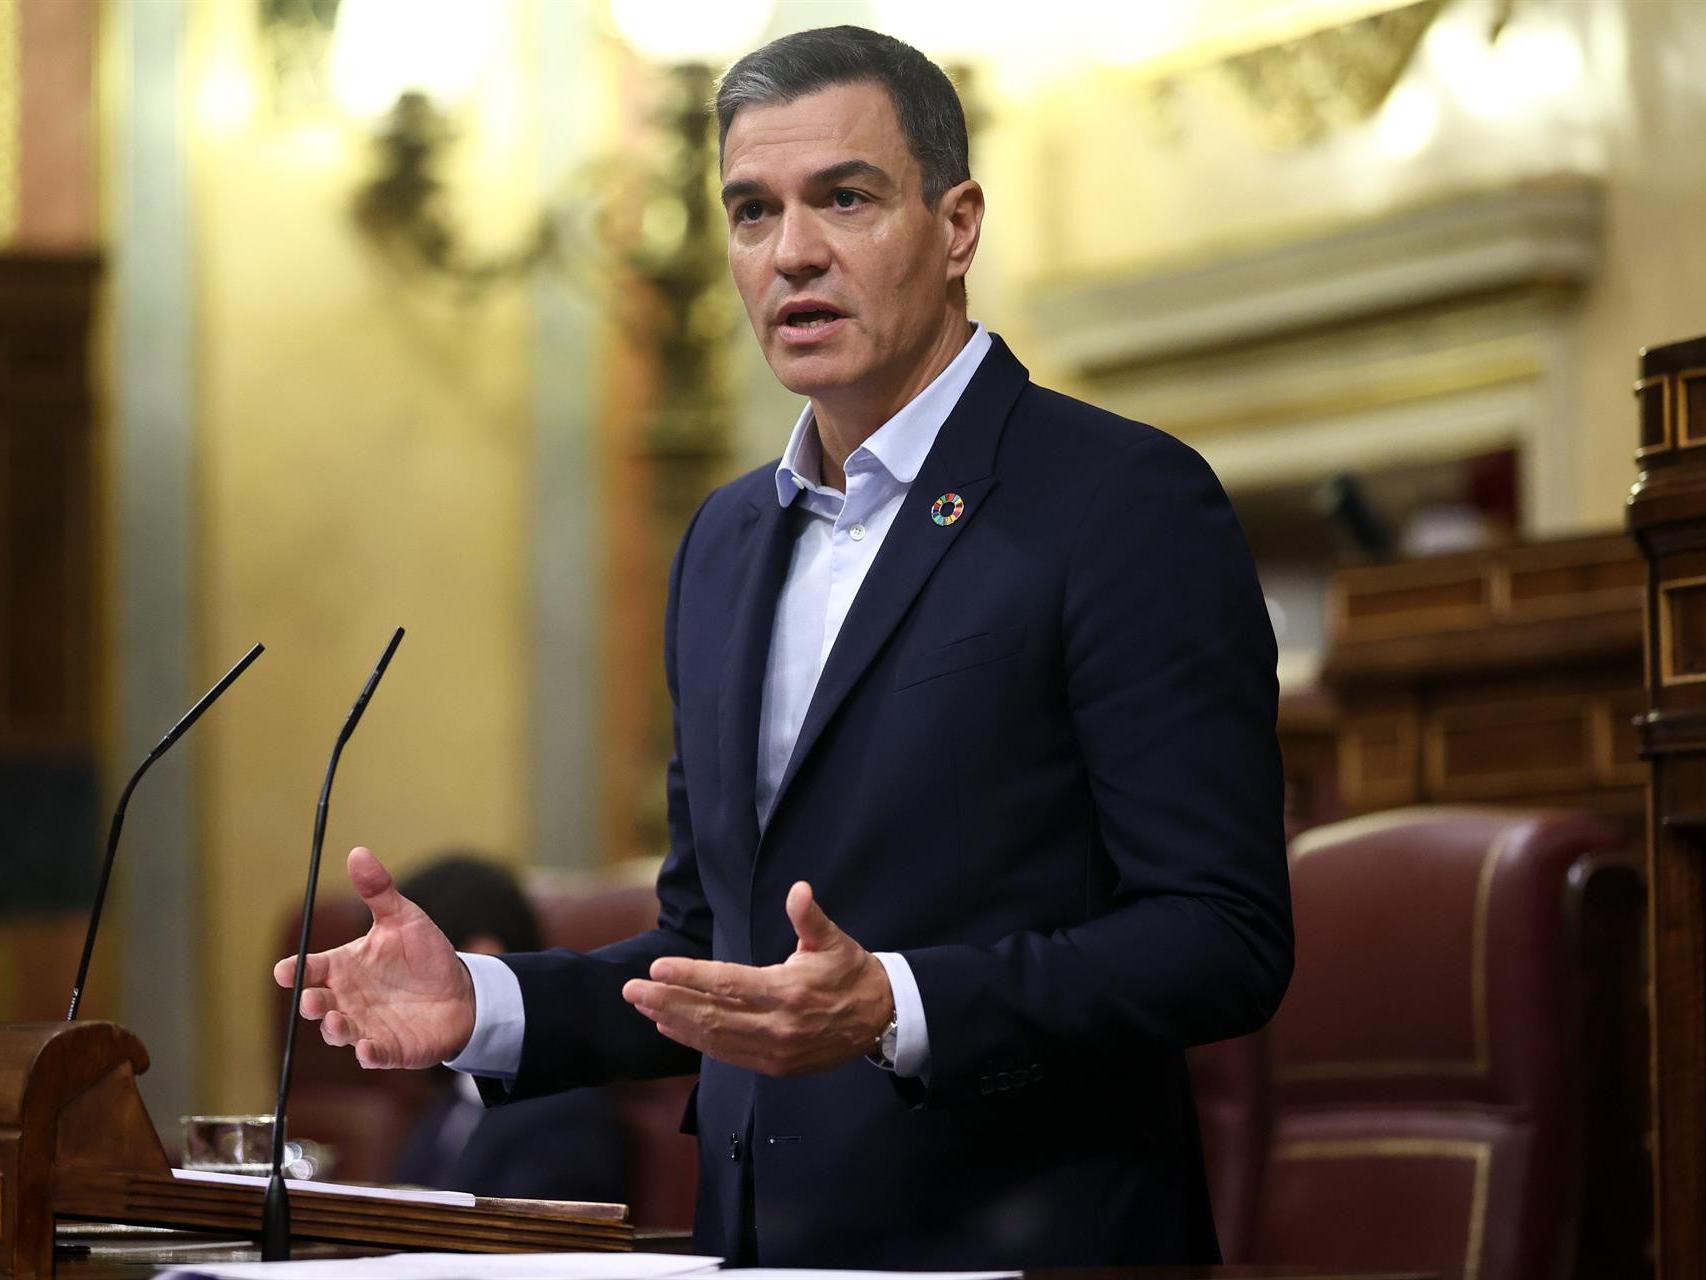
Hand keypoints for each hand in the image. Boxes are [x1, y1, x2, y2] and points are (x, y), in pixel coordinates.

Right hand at [272, 847, 475, 1069]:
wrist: (462, 991)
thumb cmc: (424, 955)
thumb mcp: (404, 918)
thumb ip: (379, 890)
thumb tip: (357, 852)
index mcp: (346, 967)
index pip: (311, 968)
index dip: (294, 970)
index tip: (283, 970)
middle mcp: (349, 999)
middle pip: (319, 1003)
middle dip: (311, 1003)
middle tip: (312, 999)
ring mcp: (367, 1025)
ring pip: (340, 1031)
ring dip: (335, 1029)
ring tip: (335, 1021)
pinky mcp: (391, 1048)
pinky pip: (375, 1054)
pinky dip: (369, 1054)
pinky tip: (368, 1050)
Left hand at [622, 881, 892, 1076]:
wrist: (880, 1019)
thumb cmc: (852, 973)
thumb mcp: (834, 940)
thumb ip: (810, 917)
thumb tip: (799, 890)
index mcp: (790, 991)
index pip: (729, 983)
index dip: (690, 975)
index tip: (657, 966)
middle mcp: (778, 1025)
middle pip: (711, 1015)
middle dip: (667, 1001)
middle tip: (631, 989)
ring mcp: (775, 1051)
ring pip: (714, 1038)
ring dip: (673, 1021)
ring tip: (643, 1005)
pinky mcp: (775, 1066)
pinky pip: (726, 1054)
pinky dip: (694, 1041)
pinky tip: (670, 1027)